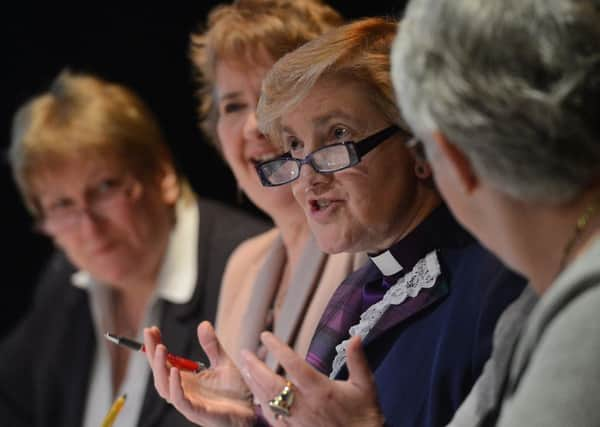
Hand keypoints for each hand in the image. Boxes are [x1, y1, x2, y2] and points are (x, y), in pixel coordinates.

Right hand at [143, 321, 254, 426]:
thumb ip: (212, 346)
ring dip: (160, 368)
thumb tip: (203, 324)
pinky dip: (175, 387)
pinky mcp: (198, 412)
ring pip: (165, 387)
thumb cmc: (236, 393)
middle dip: (153, 354)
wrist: (250, 414)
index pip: (165, 362)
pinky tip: (175, 371)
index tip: (152, 329)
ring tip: (160, 349)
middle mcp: (184, 391)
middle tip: (149, 334)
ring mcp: (189, 402)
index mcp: (187, 380)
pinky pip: (181, 401)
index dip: (156, 347)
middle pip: (160, 373)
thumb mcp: (223, 363)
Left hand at [240, 332, 384, 426]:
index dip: (277, 348)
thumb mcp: (365, 385)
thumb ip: (358, 360)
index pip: (293, 364)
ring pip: (268, 401)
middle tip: (244, 353)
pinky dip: (261, 404)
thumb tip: (355, 337)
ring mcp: (297, 421)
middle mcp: (305, 405)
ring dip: (254, 384)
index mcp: (321, 390)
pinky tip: (255, 395)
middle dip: (255, 367)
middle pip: (272, 384)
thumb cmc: (364, 415)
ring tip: (244, 369)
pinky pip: (272, 418)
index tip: (266, 336)